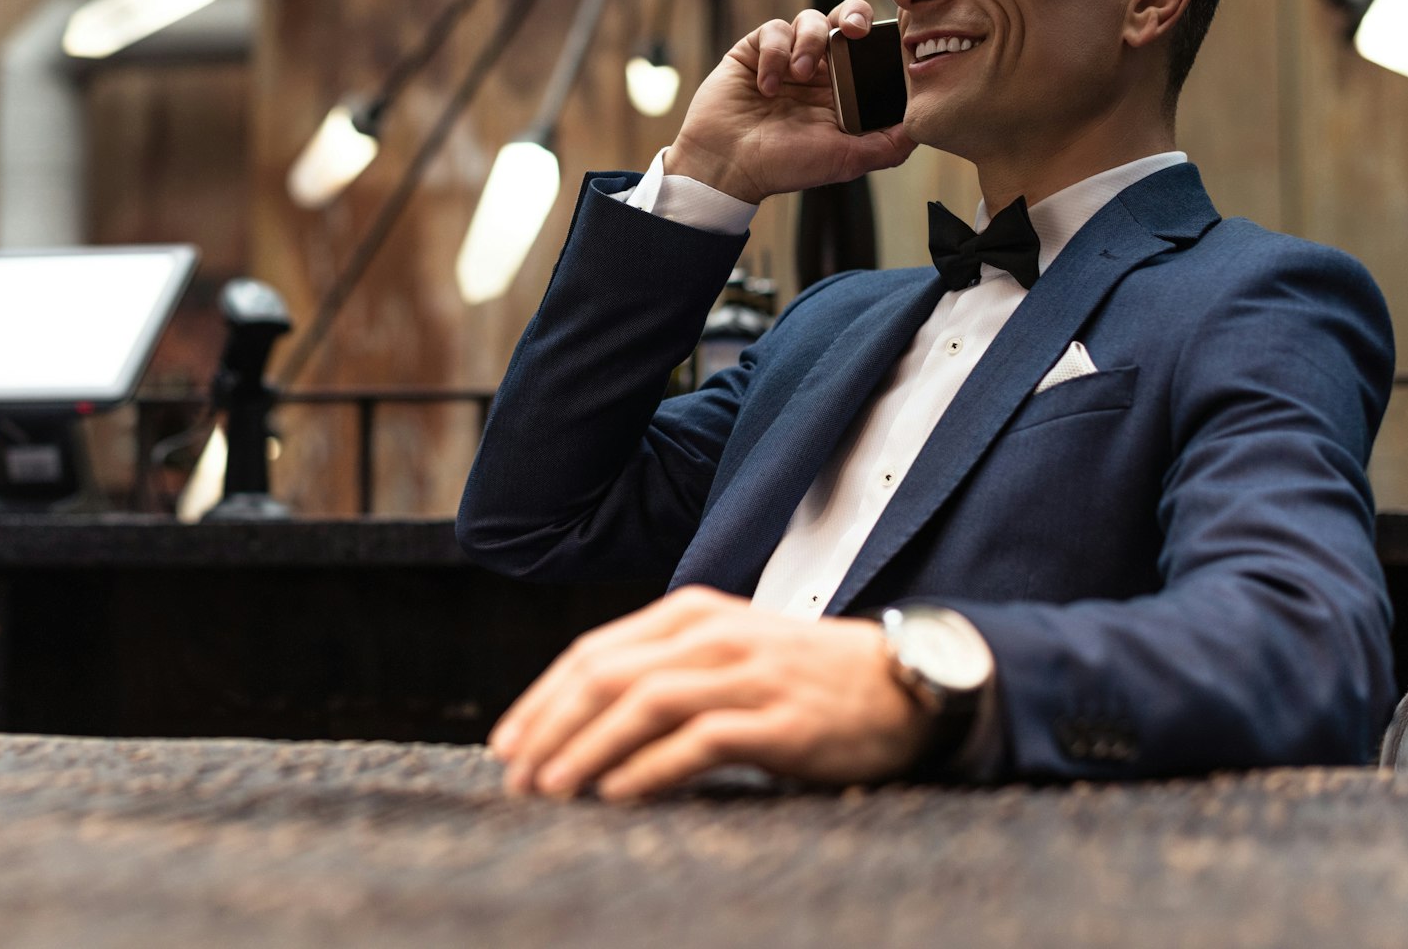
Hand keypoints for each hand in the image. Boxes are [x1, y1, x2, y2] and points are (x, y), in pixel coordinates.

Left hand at [488, 587, 927, 800]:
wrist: (900, 684)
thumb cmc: (802, 677)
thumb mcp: (725, 652)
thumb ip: (662, 668)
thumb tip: (581, 718)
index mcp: (691, 613)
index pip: (594, 653)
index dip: (541, 699)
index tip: (507, 744)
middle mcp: (713, 635)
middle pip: (607, 675)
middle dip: (550, 727)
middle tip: (516, 776)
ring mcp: (747, 674)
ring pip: (644, 704)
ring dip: (587, 748)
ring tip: (551, 788)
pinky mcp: (778, 720)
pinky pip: (698, 741)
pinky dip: (649, 768)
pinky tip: (618, 794)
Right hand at [666, 0, 915, 203]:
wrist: (725, 166)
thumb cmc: (784, 166)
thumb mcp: (846, 160)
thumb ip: (888, 145)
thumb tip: (923, 126)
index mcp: (842, 90)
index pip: (870, 49)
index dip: (881, 37)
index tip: (891, 38)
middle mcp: (817, 70)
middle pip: (845, 19)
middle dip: (854, 15)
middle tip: (854, 30)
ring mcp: (786, 57)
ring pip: (811, 18)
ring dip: (810, 42)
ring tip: (799, 75)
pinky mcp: (754, 50)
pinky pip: (773, 29)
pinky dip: (774, 53)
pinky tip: (767, 85)